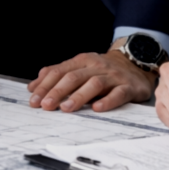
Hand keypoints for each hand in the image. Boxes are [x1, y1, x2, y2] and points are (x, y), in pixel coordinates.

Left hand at [27, 48, 155, 112]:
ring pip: (94, 84)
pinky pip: (118, 94)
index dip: (45, 85)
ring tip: (66, 108)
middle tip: (46, 105)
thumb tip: (33, 87)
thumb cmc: (103, 70)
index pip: (59, 71)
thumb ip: (57, 75)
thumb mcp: (80, 68)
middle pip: (74, 77)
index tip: (34, 100)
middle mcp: (96, 66)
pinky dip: (107, 101)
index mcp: (82, 61)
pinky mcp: (128, 87)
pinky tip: (98, 108)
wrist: (135, 63)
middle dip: (57, 91)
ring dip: (78, 96)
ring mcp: (113, 76)